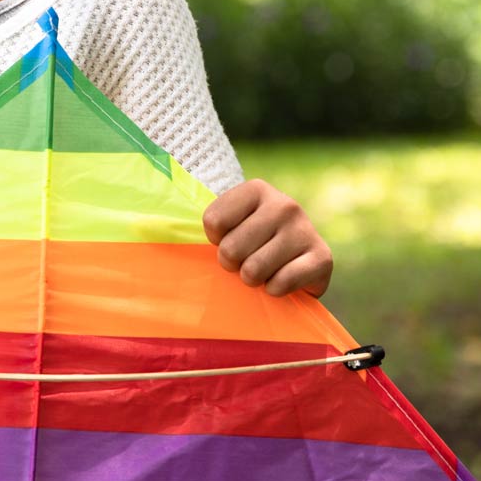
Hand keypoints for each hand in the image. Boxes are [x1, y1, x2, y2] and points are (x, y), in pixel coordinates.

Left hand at [201, 178, 332, 298]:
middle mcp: (284, 204)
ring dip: (253, 280)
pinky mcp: (323, 257)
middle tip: (246, 261)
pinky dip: (274, 290)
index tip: (228, 238)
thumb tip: (158, 225)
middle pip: (231, 249)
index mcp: (257, 189)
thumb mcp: (230, 224)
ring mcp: (305, 229)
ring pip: (253, 270)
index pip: (213, 222)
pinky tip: (282, 279)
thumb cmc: (252, 241)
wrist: (298, 260)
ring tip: (264, 270)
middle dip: (233, 265)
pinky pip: (279, 284)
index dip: (215, 240)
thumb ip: (207, 226)